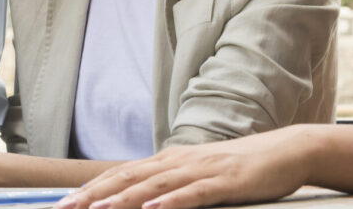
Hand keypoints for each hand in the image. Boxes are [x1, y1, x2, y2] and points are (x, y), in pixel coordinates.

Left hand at [60, 126, 313, 208]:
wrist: (287, 151)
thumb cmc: (244, 167)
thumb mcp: (202, 176)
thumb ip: (174, 185)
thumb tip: (144, 200)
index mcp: (172, 161)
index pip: (123, 174)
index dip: (93, 188)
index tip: (65, 202)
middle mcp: (180, 161)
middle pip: (129, 177)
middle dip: (94, 195)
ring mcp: (202, 170)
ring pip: (154, 186)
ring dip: (123, 198)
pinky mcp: (225, 181)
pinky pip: (194, 194)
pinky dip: (171, 202)